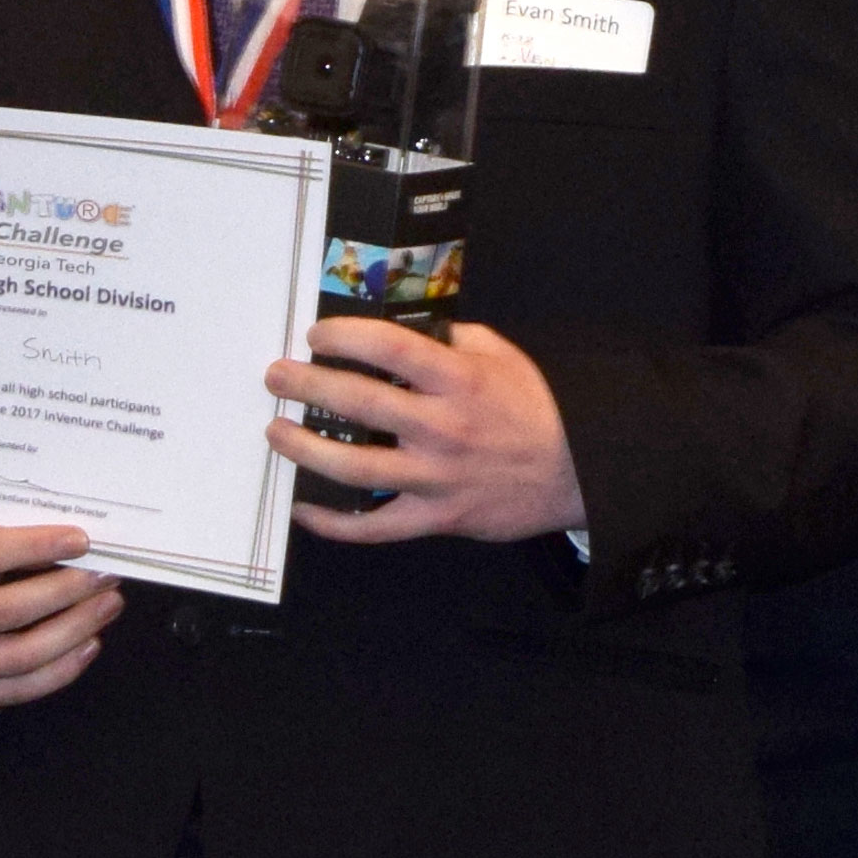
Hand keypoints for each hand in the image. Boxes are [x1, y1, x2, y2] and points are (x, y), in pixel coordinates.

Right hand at [0, 525, 123, 706]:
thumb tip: (68, 543)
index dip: (37, 545)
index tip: (83, 540)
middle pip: (11, 611)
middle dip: (70, 590)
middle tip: (107, 574)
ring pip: (23, 656)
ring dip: (76, 629)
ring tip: (108, 604)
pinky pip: (19, 689)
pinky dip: (62, 668)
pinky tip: (89, 643)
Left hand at [267, 318, 586, 544]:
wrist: (580, 471)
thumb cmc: (538, 408)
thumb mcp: (502, 355)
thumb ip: (453, 339)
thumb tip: (406, 329)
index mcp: (458, 379)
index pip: (388, 349)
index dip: (344, 336)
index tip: (316, 334)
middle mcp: (441, 427)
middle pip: (358, 403)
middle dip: (307, 385)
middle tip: (276, 376)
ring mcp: (436, 477)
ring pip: (354, 468)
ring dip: (305, 448)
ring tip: (277, 432)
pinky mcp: (436, 519)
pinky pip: (374, 528)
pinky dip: (333, 523)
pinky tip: (304, 509)